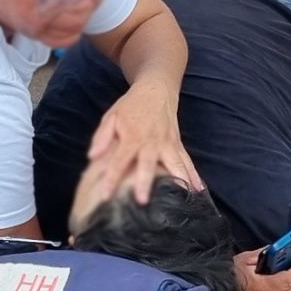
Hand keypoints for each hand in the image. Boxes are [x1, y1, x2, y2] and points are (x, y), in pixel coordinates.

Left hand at [86, 88, 200, 203]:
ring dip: (179, 182)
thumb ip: (101, 137)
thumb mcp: (111, 117)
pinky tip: (199, 190)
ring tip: (183, 201)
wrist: (156, 90)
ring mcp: (168, 144)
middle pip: (148, 164)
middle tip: (143, 201)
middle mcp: (151, 142)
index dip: (112, 177)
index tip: (105, 195)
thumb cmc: (131, 107)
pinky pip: (187, 161)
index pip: (119, 160)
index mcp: (132, 137)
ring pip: (174, 164)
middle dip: (145, 182)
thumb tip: (91, 157)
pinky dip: (194, 175)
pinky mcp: (178, 145)